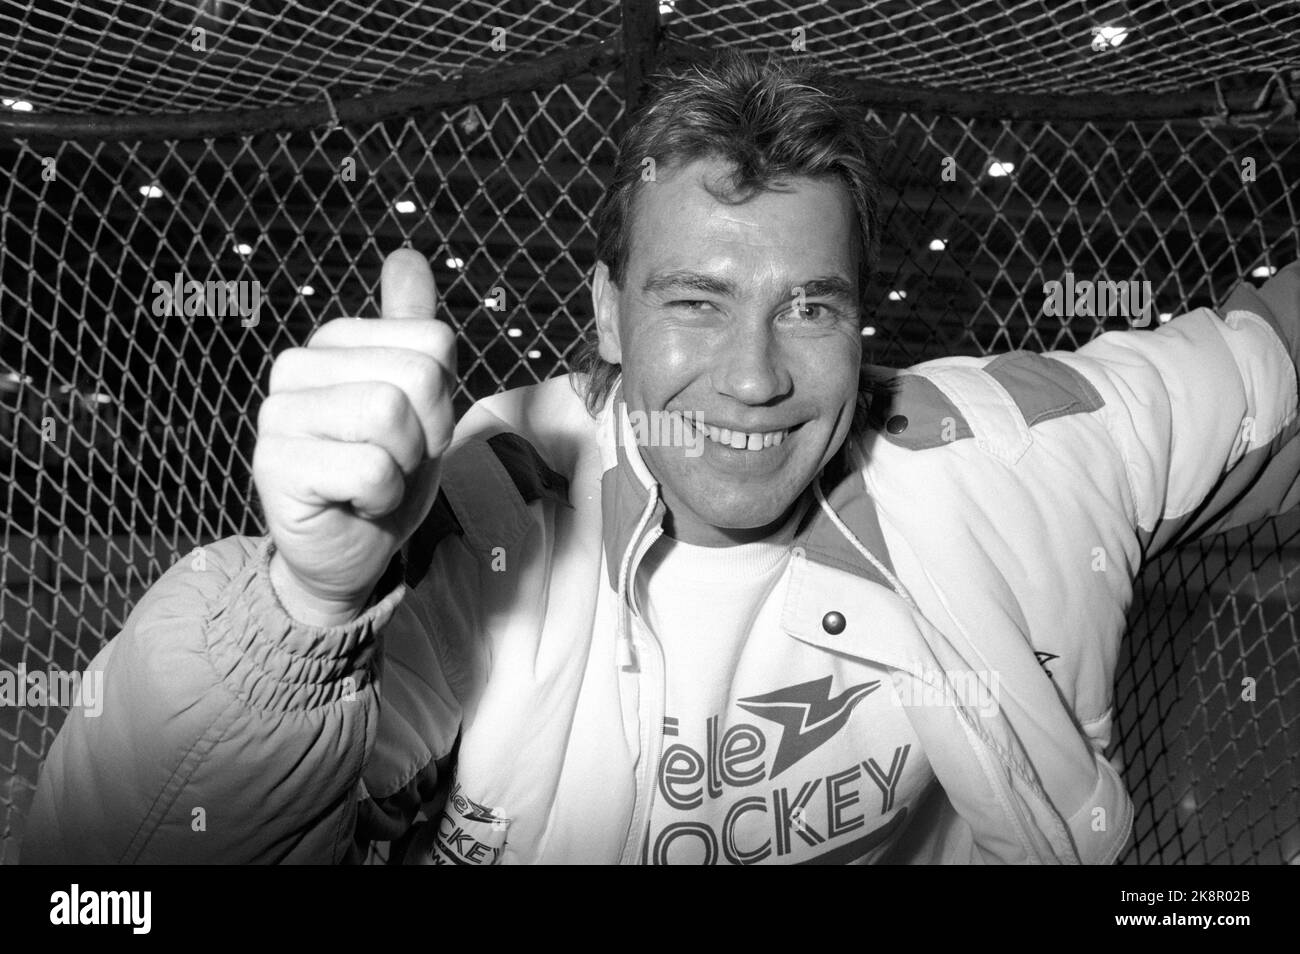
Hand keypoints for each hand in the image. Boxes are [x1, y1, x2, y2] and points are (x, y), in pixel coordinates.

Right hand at [253, 249, 455, 624]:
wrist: (350, 552)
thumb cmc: (385, 474)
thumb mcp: (418, 400)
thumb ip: (412, 328)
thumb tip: (406, 256)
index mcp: (335, 342)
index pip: (435, 342)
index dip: (444, 399)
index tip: (414, 431)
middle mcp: (296, 365)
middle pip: (418, 376)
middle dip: (427, 434)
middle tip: (395, 462)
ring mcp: (278, 413)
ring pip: (391, 416)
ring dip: (403, 466)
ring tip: (373, 481)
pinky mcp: (274, 464)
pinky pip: (371, 469)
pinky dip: (381, 498)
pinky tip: (353, 503)